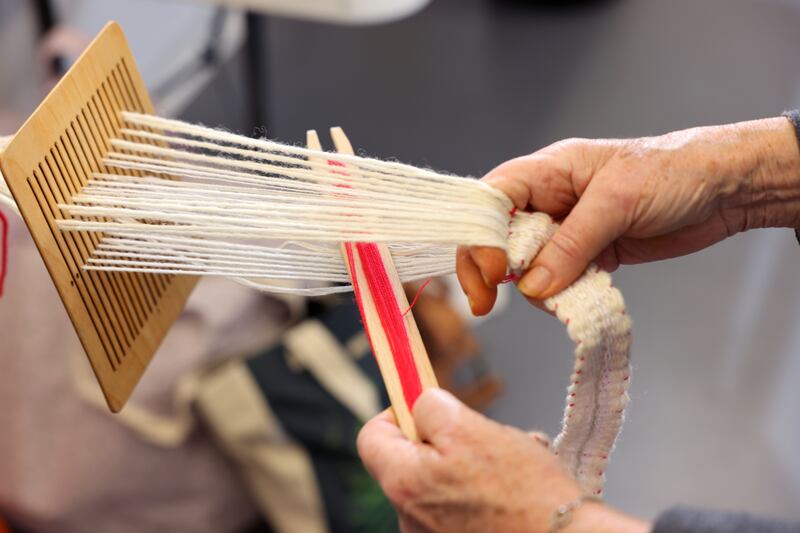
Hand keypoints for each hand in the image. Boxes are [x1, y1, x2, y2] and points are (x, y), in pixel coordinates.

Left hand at [357, 388, 648, 532]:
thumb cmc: (523, 491)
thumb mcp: (470, 428)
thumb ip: (430, 408)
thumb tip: (418, 404)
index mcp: (404, 484)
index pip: (371, 438)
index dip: (394, 413)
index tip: (420, 407)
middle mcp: (409, 518)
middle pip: (409, 460)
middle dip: (443, 440)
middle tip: (479, 436)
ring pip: (440, 481)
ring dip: (469, 465)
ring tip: (509, 465)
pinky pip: (459, 506)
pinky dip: (482, 491)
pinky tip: (514, 489)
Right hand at [458, 117, 799, 313]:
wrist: (725, 190)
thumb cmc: (674, 172)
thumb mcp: (618, 202)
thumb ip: (571, 244)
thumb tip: (531, 286)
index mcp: (547, 171)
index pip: (491, 200)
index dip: (481, 235)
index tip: (493, 272)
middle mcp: (549, 200)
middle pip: (497, 236)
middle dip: (488, 269)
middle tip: (486, 303)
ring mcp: (567, 230)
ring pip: (525, 264)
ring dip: (530, 288)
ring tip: (553, 301)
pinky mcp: (589, 254)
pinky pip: (557, 280)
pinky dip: (559, 296)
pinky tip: (572, 302)